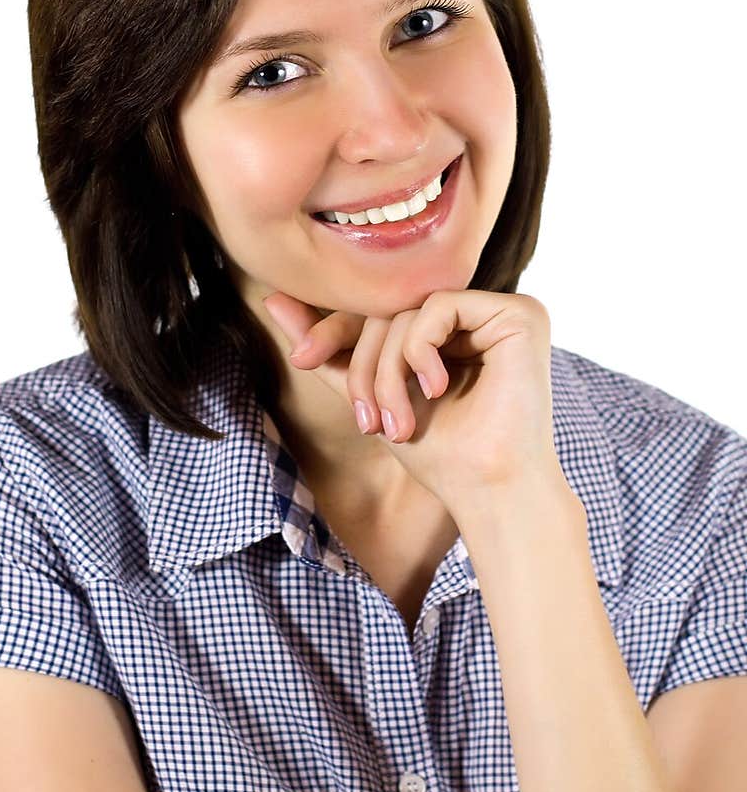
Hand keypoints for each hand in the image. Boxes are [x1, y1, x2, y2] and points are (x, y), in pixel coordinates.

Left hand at [262, 287, 573, 528]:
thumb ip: (329, 350)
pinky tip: (434, 388)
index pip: (378, 312)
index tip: (300, 359)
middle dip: (364, 366)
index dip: (334, 331)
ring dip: (387, 369)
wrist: (487, 491)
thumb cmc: (439, 455)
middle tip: (367, 421)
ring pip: (409, 309)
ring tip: (398, 423)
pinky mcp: (520, 313)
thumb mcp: (371, 396)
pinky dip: (419, 349)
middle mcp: (477, 313)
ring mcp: (499, 310)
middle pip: (389, 308)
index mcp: (449, 330)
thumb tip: (272, 300)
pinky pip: (439, 306)